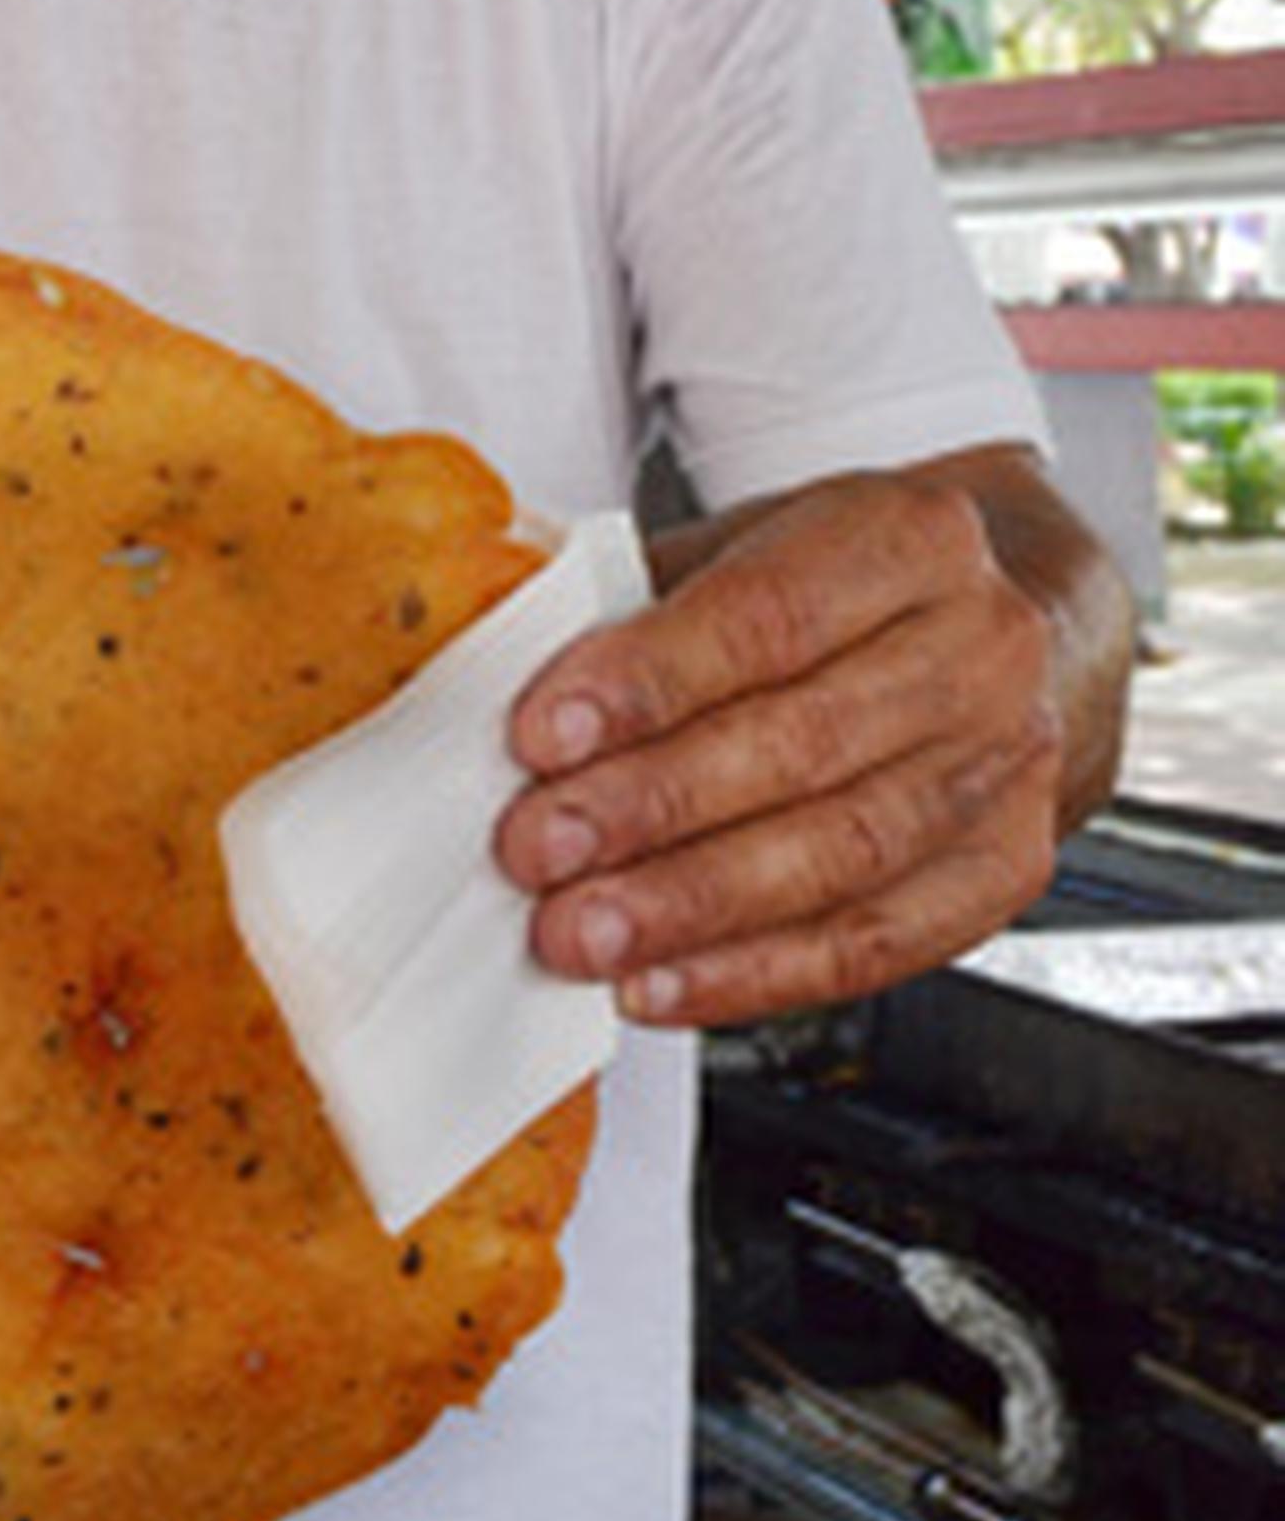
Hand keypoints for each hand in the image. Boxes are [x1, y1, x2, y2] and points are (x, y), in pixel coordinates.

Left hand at [495, 449, 1126, 1031]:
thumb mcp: (757, 541)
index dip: (648, 680)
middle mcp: (982, 649)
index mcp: (915, 538)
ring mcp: (1008, 767)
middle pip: (804, 744)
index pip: (768, 615)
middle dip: (653, 808)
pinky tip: (663, 982)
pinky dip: (756, 974)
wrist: (1020, 622)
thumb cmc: (852, 584)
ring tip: (583, 930)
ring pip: (840, 855)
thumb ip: (643, 594)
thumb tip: (500, 652)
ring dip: (692, 908)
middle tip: (540, 847)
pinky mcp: (1005, 870)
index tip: (542, 732)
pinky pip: (876, 944)